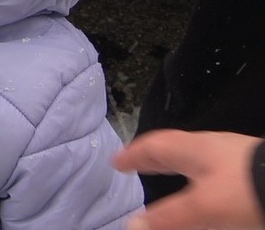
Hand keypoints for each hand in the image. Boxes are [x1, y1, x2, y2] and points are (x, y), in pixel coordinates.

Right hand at [113, 129, 264, 229]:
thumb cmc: (246, 190)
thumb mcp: (203, 208)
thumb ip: (168, 217)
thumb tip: (132, 225)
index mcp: (194, 150)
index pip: (155, 146)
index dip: (134, 154)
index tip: (116, 162)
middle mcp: (214, 150)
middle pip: (177, 150)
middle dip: (156, 159)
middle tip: (139, 166)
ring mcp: (237, 160)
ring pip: (200, 161)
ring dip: (182, 169)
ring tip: (174, 180)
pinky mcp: (255, 175)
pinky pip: (220, 174)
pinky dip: (205, 182)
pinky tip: (212, 195)